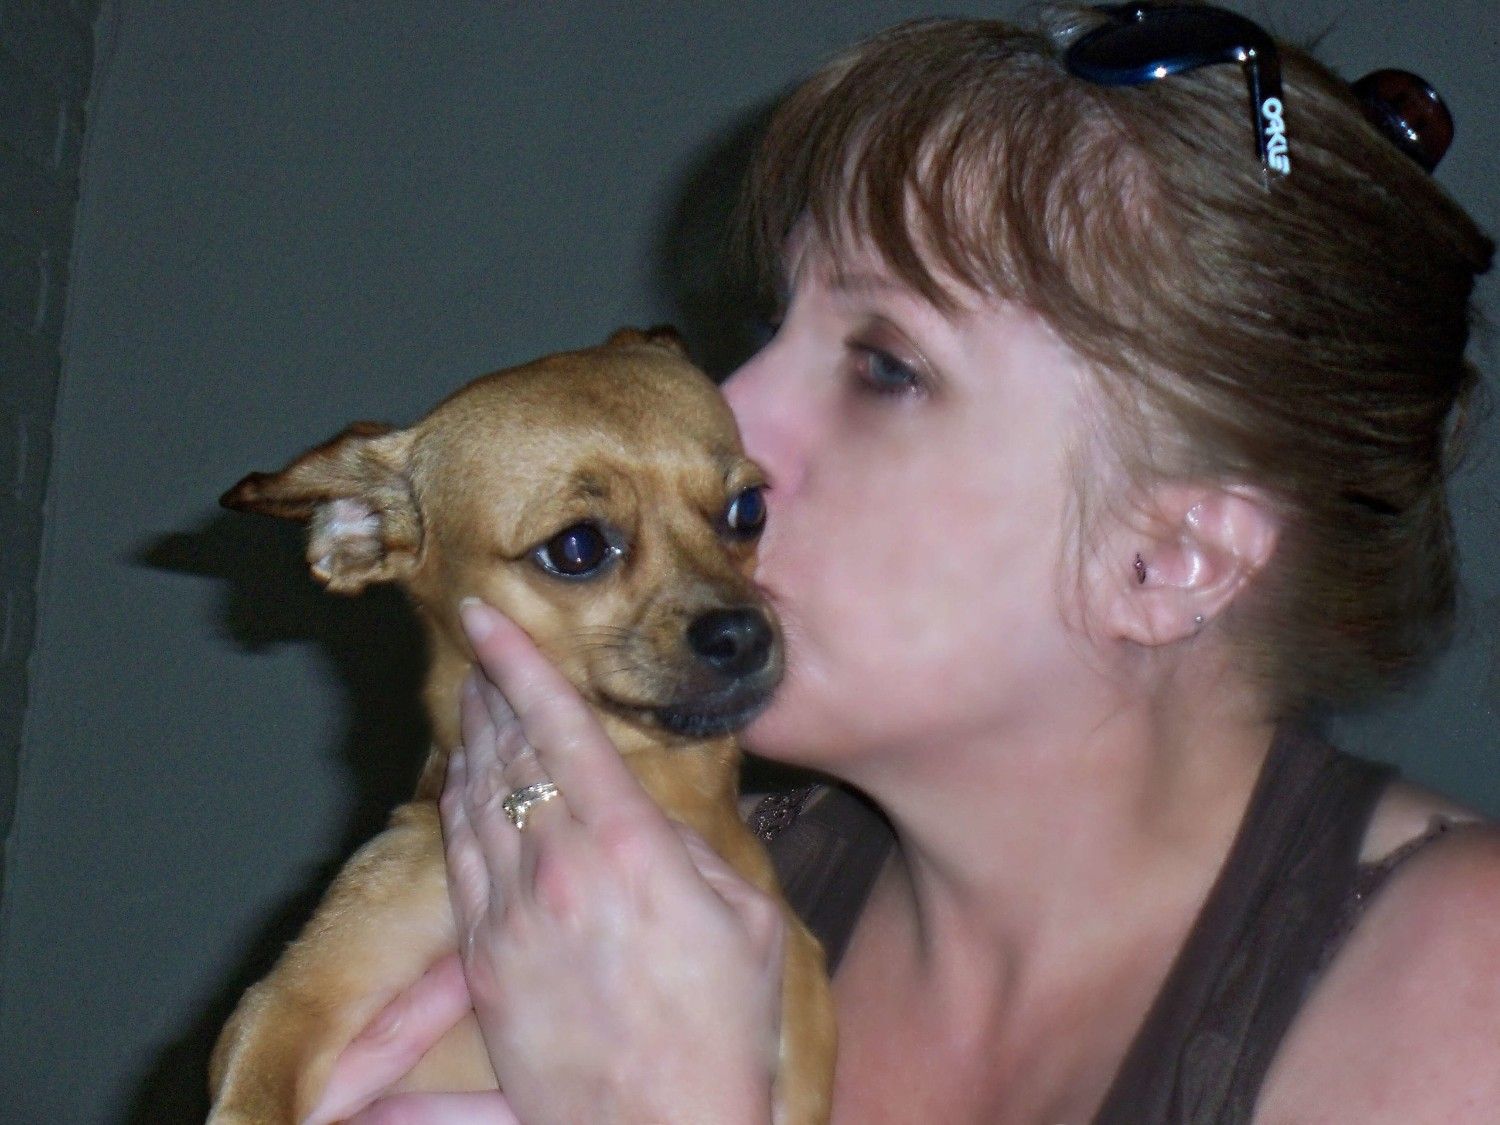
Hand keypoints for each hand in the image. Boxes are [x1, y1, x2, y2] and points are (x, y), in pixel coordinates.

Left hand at [337, 599, 784, 1123]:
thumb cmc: (725, 1029)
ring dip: (468, 738)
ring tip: (469, 696)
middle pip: (508, 753)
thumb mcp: (746, 919)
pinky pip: (457, 859)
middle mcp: (558, 870)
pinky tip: (457, 780)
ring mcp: (510, 916)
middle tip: (481, 648)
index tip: (489, 617)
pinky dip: (453, 805)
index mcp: (631, 849)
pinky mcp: (482, 960)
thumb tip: (639, 814)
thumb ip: (686, 849)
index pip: (562, 730)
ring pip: (472, 799)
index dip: (522, 664)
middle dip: (491, 690)